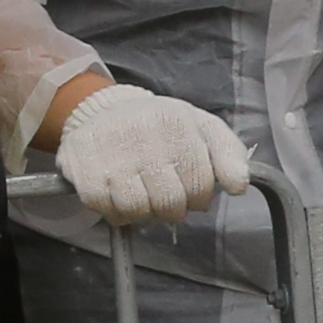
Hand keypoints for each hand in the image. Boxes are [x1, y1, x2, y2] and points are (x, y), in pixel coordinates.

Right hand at [50, 82, 251, 227]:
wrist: (103, 110)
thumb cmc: (160, 127)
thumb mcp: (202, 128)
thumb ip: (229, 154)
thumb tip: (239, 187)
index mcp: (177, 123)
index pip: (201, 185)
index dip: (199, 197)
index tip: (190, 189)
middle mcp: (144, 135)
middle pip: (170, 203)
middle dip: (171, 208)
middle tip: (164, 194)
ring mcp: (111, 152)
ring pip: (137, 210)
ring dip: (142, 212)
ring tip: (141, 194)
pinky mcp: (84, 167)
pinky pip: (106, 209)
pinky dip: (114, 211)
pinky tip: (118, 194)